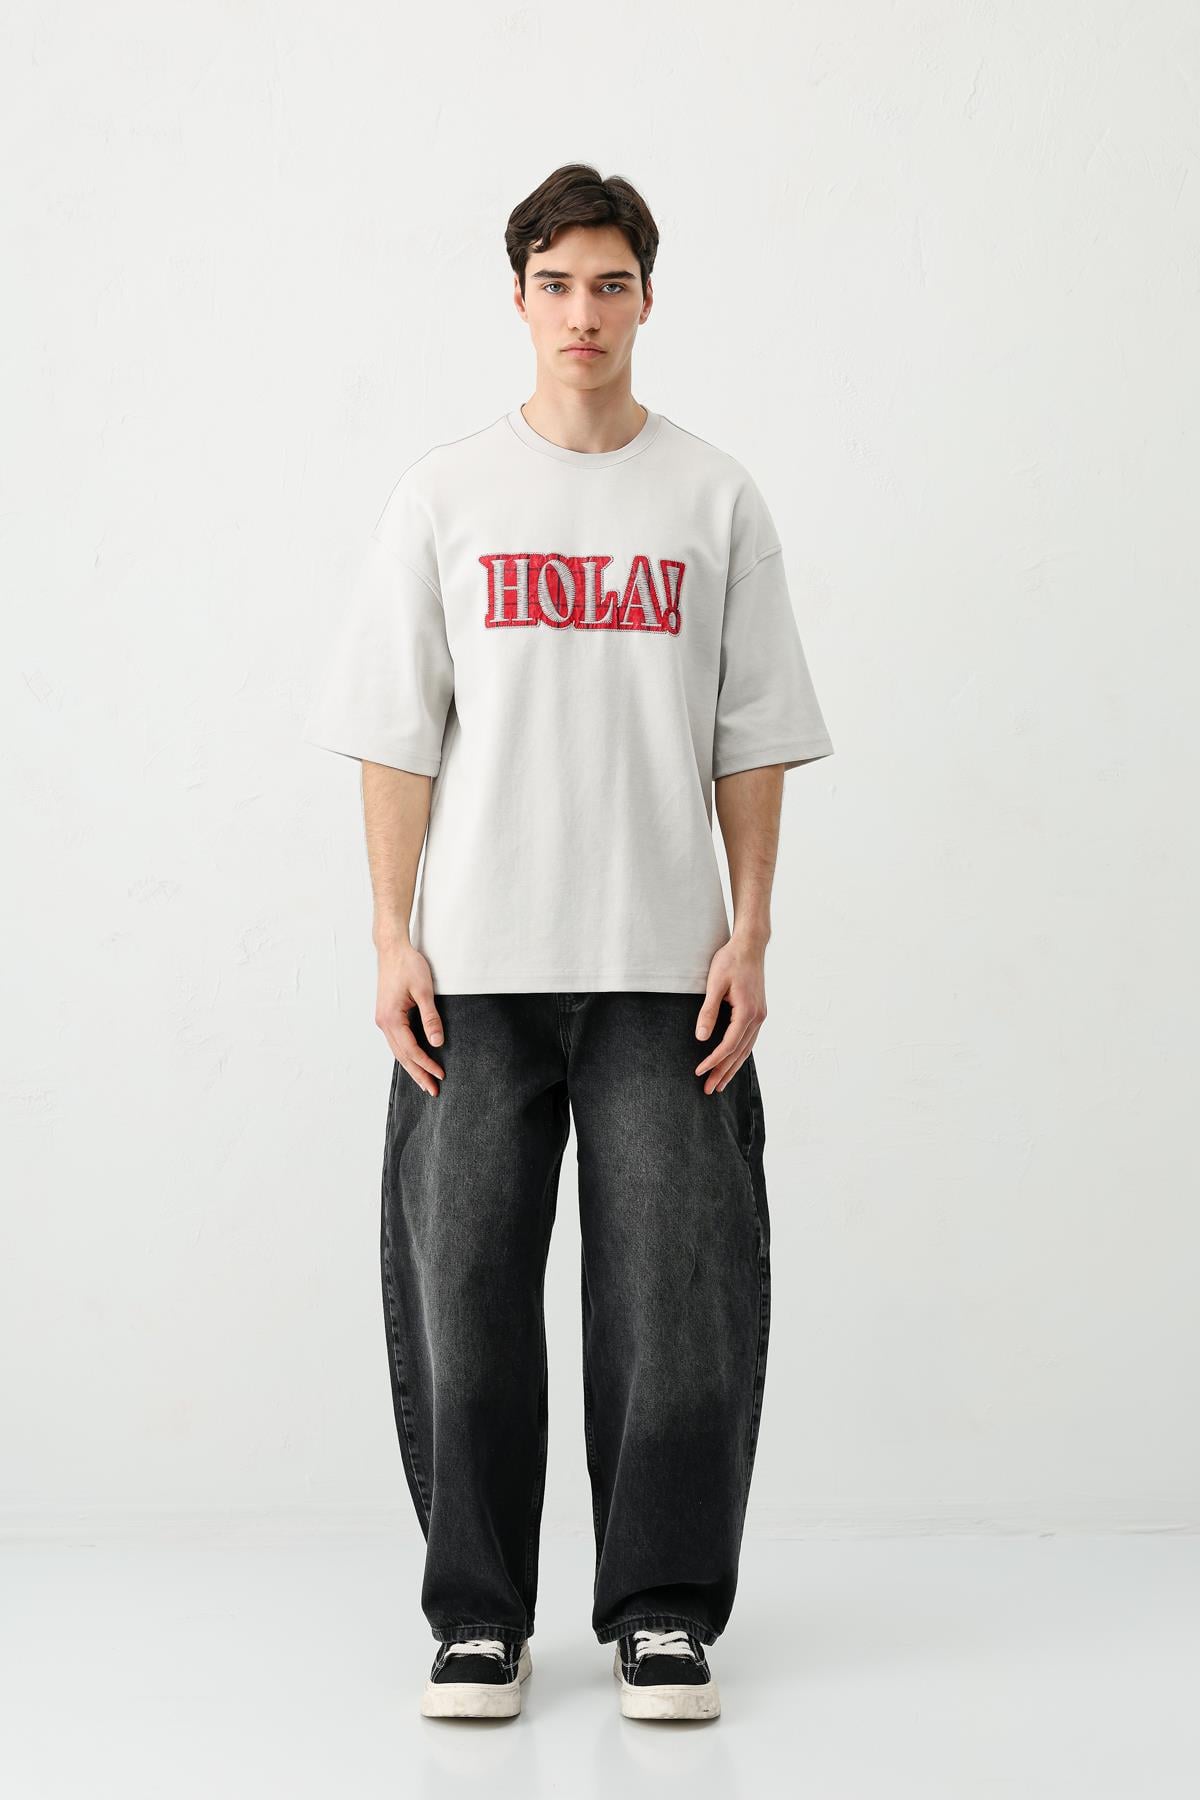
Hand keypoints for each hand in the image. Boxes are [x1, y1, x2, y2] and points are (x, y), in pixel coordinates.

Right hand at [375, 943, 444, 1096]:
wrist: (392, 949)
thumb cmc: (408, 965)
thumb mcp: (424, 991)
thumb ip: (430, 1018)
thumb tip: (437, 1043)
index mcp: (391, 1018)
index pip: (411, 1050)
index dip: (426, 1065)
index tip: (441, 1076)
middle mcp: (383, 1022)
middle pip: (402, 1056)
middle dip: (418, 1074)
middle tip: (432, 1091)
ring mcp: (383, 1019)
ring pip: (398, 1050)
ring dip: (412, 1066)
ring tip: (425, 1081)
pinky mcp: (386, 1015)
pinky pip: (396, 1041)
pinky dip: (406, 1054)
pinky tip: (414, 1061)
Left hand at [693, 936, 766, 1093]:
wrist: (750, 945)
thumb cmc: (730, 961)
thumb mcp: (715, 984)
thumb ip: (708, 1011)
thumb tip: (701, 1037)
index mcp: (747, 1012)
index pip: (728, 1045)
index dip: (713, 1061)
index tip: (699, 1072)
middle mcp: (758, 1017)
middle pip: (739, 1053)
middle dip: (723, 1073)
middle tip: (709, 1090)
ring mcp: (760, 1016)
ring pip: (746, 1049)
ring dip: (732, 1068)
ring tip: (720, 1084)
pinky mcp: (758, 1012)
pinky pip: (749, 1040)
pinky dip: (740, 1055)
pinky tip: (732, 1063)